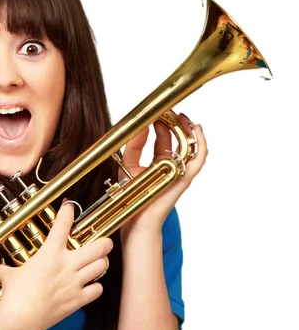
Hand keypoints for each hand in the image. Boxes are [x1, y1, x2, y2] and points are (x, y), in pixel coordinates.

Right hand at [0, 202, 112, 329]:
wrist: (20, 318)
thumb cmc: (14, 296)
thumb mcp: (8, 277)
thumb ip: (6, 270)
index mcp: (50, 253)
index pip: (62, 224)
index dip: (68, 211)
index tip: (70, 206)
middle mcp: (67, 265)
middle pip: (99, 246)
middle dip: (105, 242)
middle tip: (104, 242)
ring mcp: (75, 282)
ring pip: (102, 266)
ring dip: (102, 263)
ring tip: (99, 262)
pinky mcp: (78, 299)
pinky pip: (97, 289)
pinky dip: (96, 287)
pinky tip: (91, 286)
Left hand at [120, 110, 206, 234]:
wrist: (136, 220)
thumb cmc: (134, 197)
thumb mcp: (128, 165)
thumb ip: (133, 146)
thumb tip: (139, 127)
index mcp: (159, 162)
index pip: (164, 137)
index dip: (161, 122)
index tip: (156, 109)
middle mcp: (173, 165)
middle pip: (179, 138)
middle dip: (176, 121)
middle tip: (169, 108)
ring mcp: (181, 171)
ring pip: (192, 145)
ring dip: (188, 128)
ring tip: (181, 115)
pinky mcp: (185, 178)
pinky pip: (199, 159)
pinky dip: (201, 144)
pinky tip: (196, 130)